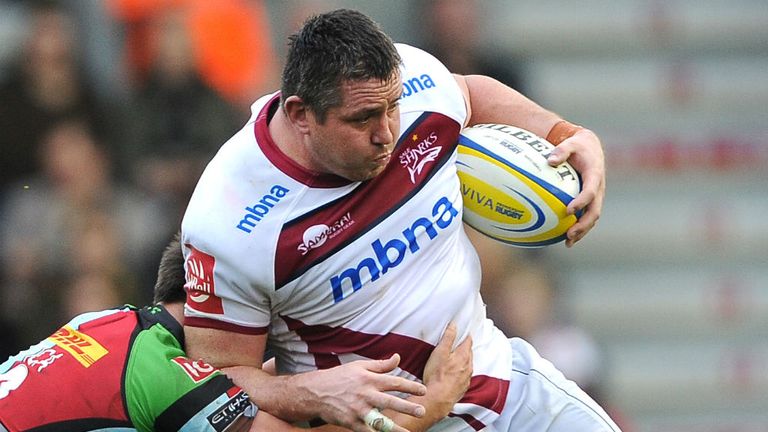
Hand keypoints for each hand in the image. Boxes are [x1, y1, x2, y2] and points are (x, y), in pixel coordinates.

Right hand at [291, 353, 426, 431]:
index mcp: (368, 379)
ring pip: (380, 420)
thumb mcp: (359, 366)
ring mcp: (358, 410)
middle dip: (407, 407)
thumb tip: (398, 358)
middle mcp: (365, 394)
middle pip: (390, 401)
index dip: (410, 386)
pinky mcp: (351, 423)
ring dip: (395, 427)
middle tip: (422, 411)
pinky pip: (367, 431)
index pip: (394, 382)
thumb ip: (380, 365)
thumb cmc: (339, 377)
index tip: (423, 391)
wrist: (315, 392)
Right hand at [382, 322, 472, 431]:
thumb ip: (448, 337)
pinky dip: (461, 372)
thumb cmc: (437, 376)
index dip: (465, 335)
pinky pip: (464, 377)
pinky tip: (454, 374)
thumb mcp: (440, 352)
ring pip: (468, 365)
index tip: (463, 331)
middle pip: (469, 353)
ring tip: (456, 358)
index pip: (468, 341)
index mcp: (464, 356)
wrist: (438, 399)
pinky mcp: (462, 388)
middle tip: (459, 343)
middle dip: (465, 347)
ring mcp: (466, 378)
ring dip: (464, 360)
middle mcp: (468, 366)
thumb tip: (454, 325)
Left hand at [547, 128, 604, 246]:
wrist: (591, 148)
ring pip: (592, 217)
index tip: (569, 210)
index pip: (589, 192)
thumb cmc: (578, 146)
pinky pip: (586, 216)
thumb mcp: (571, 143)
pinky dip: (579, 228)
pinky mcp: (591, 201)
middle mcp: (598, 189)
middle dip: (583, 225)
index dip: (581, 202)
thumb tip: (549, 160)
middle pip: (594, 211)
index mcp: (594, 175)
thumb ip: (561, 150)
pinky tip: (564, 238)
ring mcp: (596, 196)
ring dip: (582, 231)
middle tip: (569, 234)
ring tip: (568, 242)